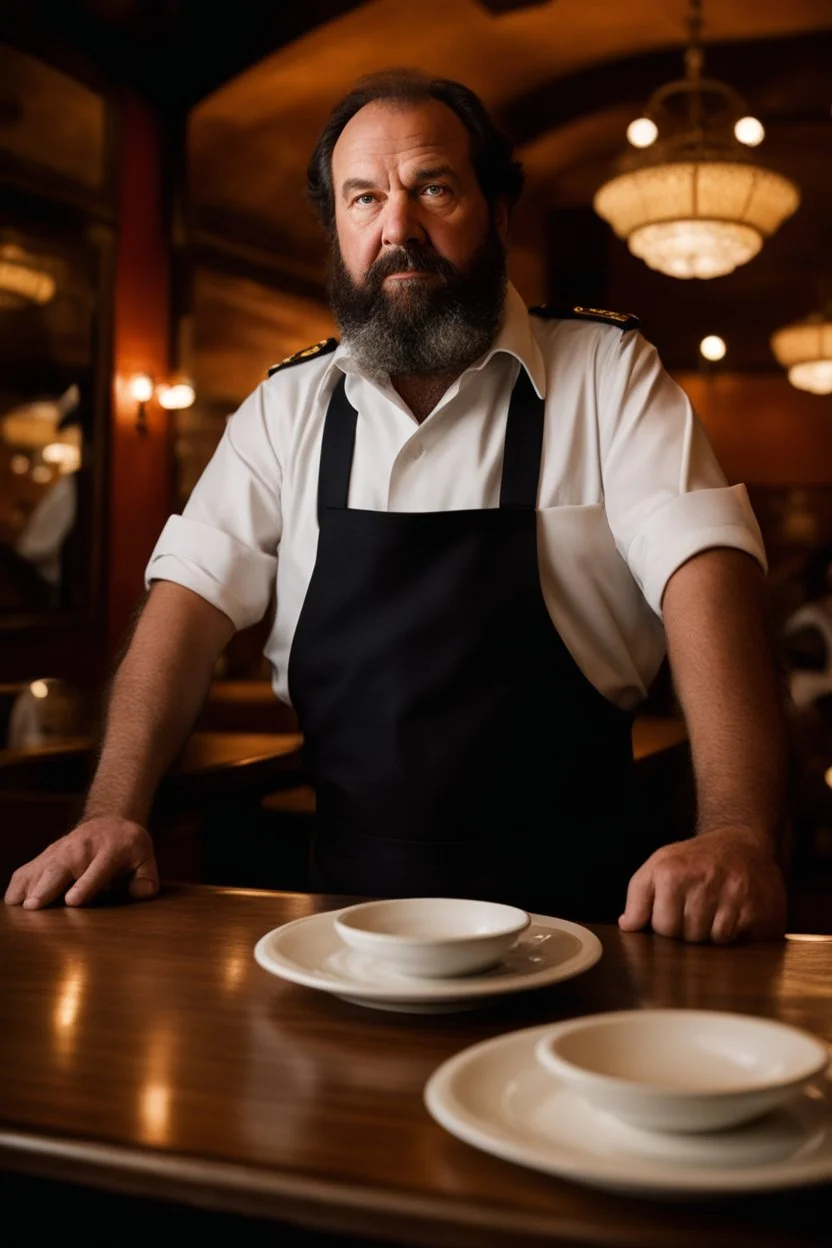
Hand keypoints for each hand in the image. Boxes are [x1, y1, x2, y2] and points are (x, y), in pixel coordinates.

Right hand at [3, 817, 159, 909]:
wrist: (110, 822)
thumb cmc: (129, 848)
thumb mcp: (146, 858)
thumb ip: (147, 878)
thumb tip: (139, 893)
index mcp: (111, 849)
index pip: (97, 869)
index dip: (85, 885)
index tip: (72, 901)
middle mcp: (82, 848)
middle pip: (62, 867)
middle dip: (47, 886)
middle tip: (34, 906)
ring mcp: (61, 850)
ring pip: (41, 868)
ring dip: (29, 887)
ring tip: (19, 907)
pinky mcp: (46, 855)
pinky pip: (27, 869)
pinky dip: (18, 884)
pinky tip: (12, 901)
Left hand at [618, 830, 786, 943]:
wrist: (741, 841)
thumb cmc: (695, 859)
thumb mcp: (659, 865)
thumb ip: (637, 896)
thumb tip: (627, 926)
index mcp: (671, 872)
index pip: (662, 927)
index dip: (669, 924)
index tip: (677, 909)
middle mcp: (703, 880)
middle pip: (688, 937)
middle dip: (691, 930)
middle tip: (701, 907)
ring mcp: (734, 894)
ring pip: (714, 942)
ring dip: (714, 934)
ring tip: (718, 910)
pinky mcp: (759, 908)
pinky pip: (739, 941)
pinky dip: (737, 934)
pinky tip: (737, 914)